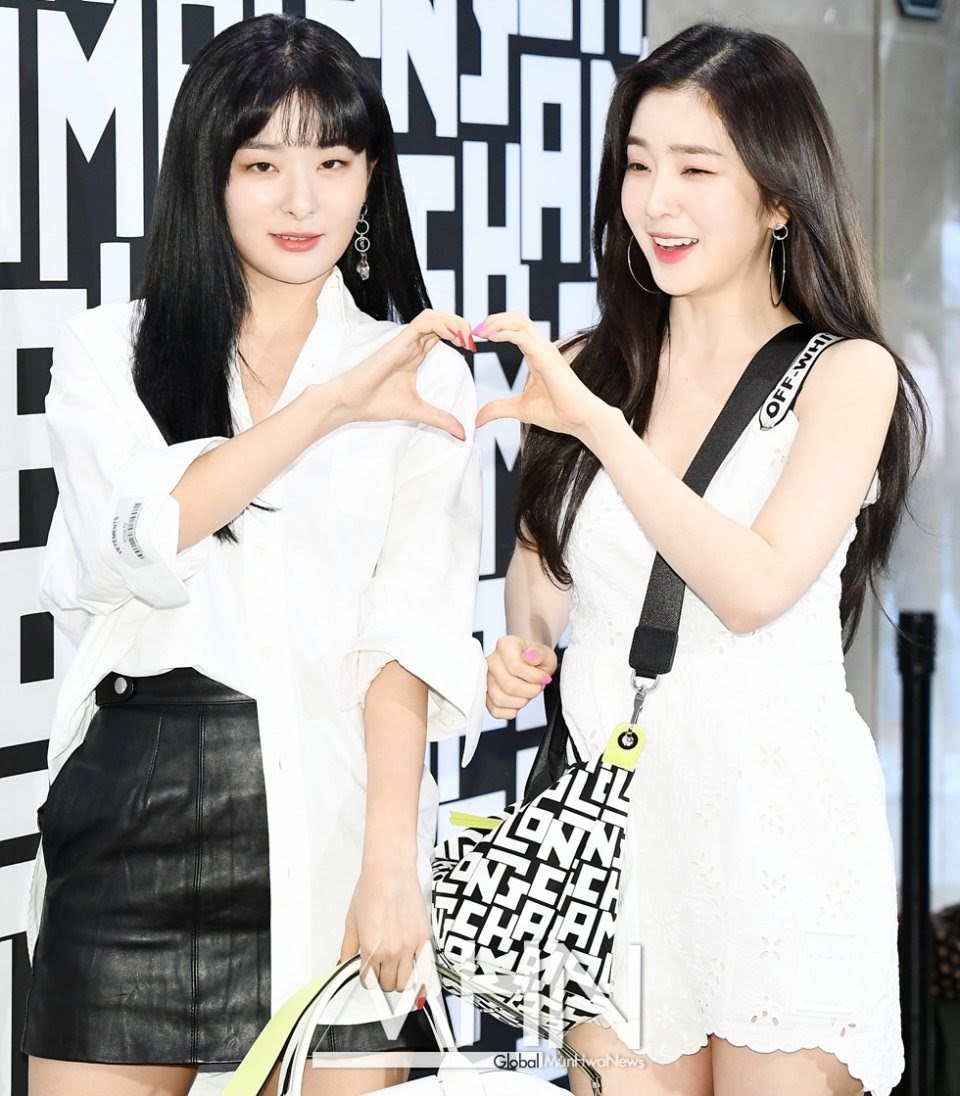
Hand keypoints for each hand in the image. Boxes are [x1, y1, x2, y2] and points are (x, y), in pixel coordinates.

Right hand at [326, 310, 475, 439]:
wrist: (351, 404)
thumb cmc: (377, 403)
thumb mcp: (419, 412)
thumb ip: (441, 419)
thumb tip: (462, 434)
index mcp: (416, 355)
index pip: (443, 334)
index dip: (462, 336)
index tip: (475, 349)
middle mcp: (412, 345)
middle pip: (442, 321)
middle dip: (463, 326)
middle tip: (477, 341)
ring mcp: (405, 341)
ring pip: (434, 316)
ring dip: (455, 322)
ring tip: (467, 338)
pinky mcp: (398, 341)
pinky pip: (423, 321)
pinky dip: (442, 324)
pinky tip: (454, 337)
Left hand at [338, 862, 430, 997]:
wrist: (391, 872)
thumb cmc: (371, 890)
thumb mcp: (352, 921)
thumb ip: (348, 948)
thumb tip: (343, 963)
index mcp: (370, 949)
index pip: (368, 982)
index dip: (367, 977)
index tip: (368, 971)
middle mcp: (391, 951)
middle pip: (387, 985)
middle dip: (382, 978)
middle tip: (381, 966)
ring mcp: (409, 946)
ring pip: (405, 982)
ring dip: (399, 977)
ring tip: (395, 965)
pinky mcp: (424, 938)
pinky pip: (424, 969)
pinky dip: (418, 972)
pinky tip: (413, 967)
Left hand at [472, 312, 609, 440]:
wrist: (580, 420)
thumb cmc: (558, 412)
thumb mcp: (519, 409)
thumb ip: (498, 410)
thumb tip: (478, 419)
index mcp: (537, 354)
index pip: (516, 328)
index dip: (495, 327)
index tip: (477, 336)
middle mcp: (542, 347)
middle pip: (516, 318)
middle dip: (494, 319)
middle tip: (475, 331)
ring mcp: (545, 350)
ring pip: (519, 321)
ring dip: (496, 322)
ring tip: (480, 331)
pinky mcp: (546, 357)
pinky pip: (522, 337)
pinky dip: (504, 333)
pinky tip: (490, 338)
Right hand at [486, 636, 557, 720]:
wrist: (529, 663)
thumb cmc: (536, 659)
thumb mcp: (546, 654)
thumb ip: (540, 653)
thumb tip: (530, 657)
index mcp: (505, 646)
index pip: (515, 666)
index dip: (534, 677)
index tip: (544, 678)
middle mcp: (491, 661)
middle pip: (508, 685)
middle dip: (530, 691)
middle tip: (538, 687)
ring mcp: (486, 679)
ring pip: (499, 699)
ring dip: (521, 702)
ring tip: (528, 693)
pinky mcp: (485, 695)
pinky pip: (495, 710)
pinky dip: (511, 711)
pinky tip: (518, 700)